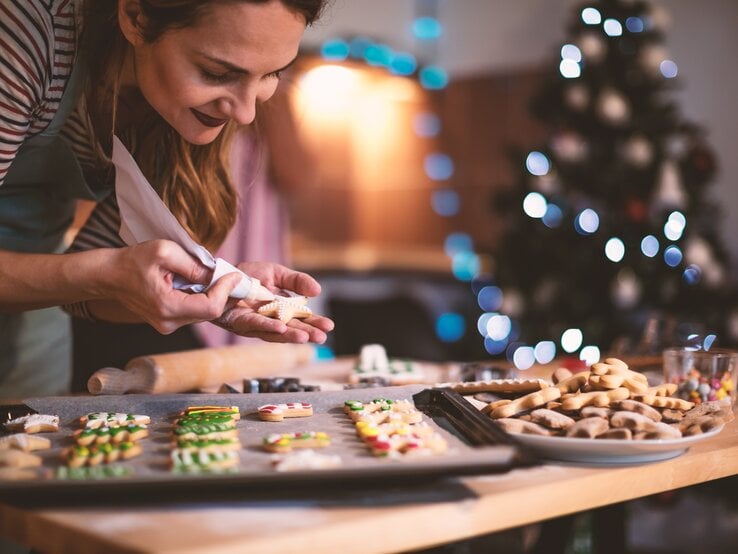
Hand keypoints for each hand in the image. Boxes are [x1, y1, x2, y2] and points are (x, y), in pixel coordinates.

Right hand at [104, 240, 241, 333]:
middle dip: (224, 293)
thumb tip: (216, 273)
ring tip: (218, 277)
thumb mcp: (164, 251)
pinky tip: (203, 284)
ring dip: (214, 295)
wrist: (109, 275)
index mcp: (167, 307)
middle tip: (233, 275)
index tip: (236, 275)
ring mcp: (168, 325)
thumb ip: (193, 264)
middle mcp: (169, 322)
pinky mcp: (168, 322)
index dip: (227, 290)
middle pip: (210, 312)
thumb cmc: (133, 261)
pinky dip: (203, 298)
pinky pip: (194, 311)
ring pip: (204, 313)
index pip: (210, 307)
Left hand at [213, 261, 333, 343]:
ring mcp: (255, 323)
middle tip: (322, 337)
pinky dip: (268, 327)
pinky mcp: (240, 321)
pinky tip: (281, 329)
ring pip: (275, 332)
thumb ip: (297, 281)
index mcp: (281, 309)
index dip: (314, 323)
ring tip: (306, 338)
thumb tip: (318, 291)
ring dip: (290, 335)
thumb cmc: (247, 275)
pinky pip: (255, 324)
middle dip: (307, 333)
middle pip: (291, 328)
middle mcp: (270, 319)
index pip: (301, 318)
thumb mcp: (277, 273)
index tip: (329, 327)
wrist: (221, 274)